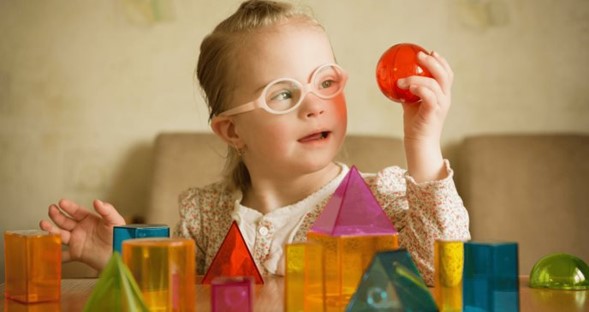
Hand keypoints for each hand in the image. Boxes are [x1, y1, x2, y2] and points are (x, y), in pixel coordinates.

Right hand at [39, 199, 125, 270]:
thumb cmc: (119, 236)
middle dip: (57, 215)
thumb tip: (97, 201)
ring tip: (44, 225)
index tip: (61, 202)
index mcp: (89, 219)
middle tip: (51, 209)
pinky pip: (63, 254)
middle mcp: (81, 229)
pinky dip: (55, 253)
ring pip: (61, 235)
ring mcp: (77, 241)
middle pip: (65, 221)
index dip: (69, 207)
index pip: (77, 211)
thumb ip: (107, 211)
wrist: (119, 255)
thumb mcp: (115, 221)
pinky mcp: (76, 253)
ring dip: (52, 230)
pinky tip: (47, 250)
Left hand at [397, 51, 452, 181]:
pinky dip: (419, 89)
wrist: (419, 143)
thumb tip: (394, 78)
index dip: (441, 61)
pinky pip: (429, 97)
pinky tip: (408, 87)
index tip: (430, 52)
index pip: (447, 74)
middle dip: (433, 62)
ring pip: (434, 84)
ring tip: (402, 79)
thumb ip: (408, 91)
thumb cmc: (415, 123)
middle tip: (419, 56)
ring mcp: (441, 106)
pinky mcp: (434, 113)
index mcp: (442, 95)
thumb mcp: (411, 103)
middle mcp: (445, 99)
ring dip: (417, 78)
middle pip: (445, 75)